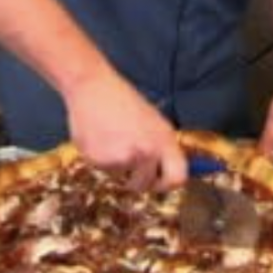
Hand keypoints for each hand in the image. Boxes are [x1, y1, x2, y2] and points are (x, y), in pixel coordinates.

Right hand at [64, 68, 186, 191]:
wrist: (94, 88)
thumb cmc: (123, 101)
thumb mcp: (153, 121)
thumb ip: (162, 147)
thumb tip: (168, 172)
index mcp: (164, 139)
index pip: (178, 177)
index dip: (169, 184)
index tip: (160, 182)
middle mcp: (146, 152)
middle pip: (147, 185)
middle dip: (139, 180)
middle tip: (131, 162)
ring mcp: (123, 158)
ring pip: (122, 178)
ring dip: (118, 167)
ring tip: (114, 139)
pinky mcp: (101, 161)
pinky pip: (104, 170)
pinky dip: (102, 159)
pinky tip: (100, 138)